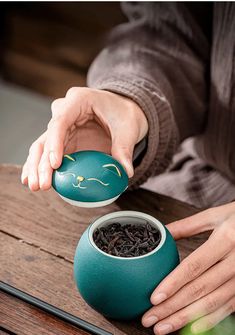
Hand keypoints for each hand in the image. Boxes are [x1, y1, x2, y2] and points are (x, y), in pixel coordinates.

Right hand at [21, 87, 147, 190]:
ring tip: (35, 186)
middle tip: (42, 184)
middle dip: (41, 162)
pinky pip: (47, 153)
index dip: (55, 143)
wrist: (124, 111)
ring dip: (36, 167)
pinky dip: (40, 166)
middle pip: (47, 136)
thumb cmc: (124, 114)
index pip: (60, 121)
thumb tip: (126, 172)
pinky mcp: (63, 139)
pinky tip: (33, 181)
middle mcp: (65, 111)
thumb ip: (124, 149)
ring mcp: (62, 126)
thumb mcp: (128, 129)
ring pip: (42, 145)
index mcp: (79, 100)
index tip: (55, 164)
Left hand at [142, 202, 234, 333]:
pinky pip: (227, 308)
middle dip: (172, 307)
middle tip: (149, 318)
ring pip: (212, 303)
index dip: (173, 283)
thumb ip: (187, 225)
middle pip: (199, 289)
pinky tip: (190, 328)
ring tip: (163, 327)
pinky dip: (208, 320)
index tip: (154, 297)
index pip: (194, 266)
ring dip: (185, 318)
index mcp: (225, 239)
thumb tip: (162, 231)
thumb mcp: (215, 216)